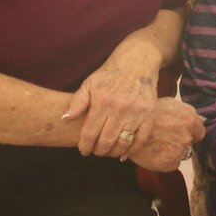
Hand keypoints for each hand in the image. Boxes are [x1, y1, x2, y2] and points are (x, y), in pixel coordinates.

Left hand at [65, 38, 162, 157]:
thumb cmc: (110, 74)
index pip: (90, 133)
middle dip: (99, 151)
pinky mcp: (150, 114)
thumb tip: (65, 119)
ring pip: (123, 143)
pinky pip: (141, 139)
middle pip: (106, 141)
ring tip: (108, 151)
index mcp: (102, 101)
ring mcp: (136, 111)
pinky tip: (124, 154)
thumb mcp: (90, 83)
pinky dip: (132, 150)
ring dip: (113, 152)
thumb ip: (77, 102)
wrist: (137, 61)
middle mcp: (119, 108)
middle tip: (96, 151)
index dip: (85, 146)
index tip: (84, 150)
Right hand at [124, 99, 204, 171]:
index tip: (181, 133)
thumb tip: (200, 119)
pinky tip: (153, 153)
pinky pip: (171, 164)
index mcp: (189, 119)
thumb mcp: (168, 104)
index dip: (191, 133)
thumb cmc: (146, 112)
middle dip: (179, 141)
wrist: (127, 126)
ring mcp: (178, 150)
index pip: (200, 132)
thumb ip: (185, 113)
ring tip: (156, 144)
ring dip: (171, 151)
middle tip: (164, 138)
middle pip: (189, 143)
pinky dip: (164, 161)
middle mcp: (187, 135)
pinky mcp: (169, 163)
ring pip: (180, 154)